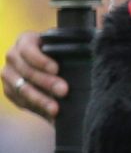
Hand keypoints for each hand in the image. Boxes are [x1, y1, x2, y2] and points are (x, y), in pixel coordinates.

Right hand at [1, 0, 128, 121]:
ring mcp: (8, 75)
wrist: (42, 66)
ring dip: (40, 99)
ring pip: (22, 89)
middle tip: (64, 90)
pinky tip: (48, 113)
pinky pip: (20, 101)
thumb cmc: (58, 51)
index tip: (57, 68)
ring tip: (56, 109)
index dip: (41, 59)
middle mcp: (12, 56)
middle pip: (27, 71)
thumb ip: (72, 44)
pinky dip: (35, 107)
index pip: (28, 49)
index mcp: (24, 40)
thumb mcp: (62, 44)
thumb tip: (100, 39)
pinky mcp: (9, 91)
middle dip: (46, 82)